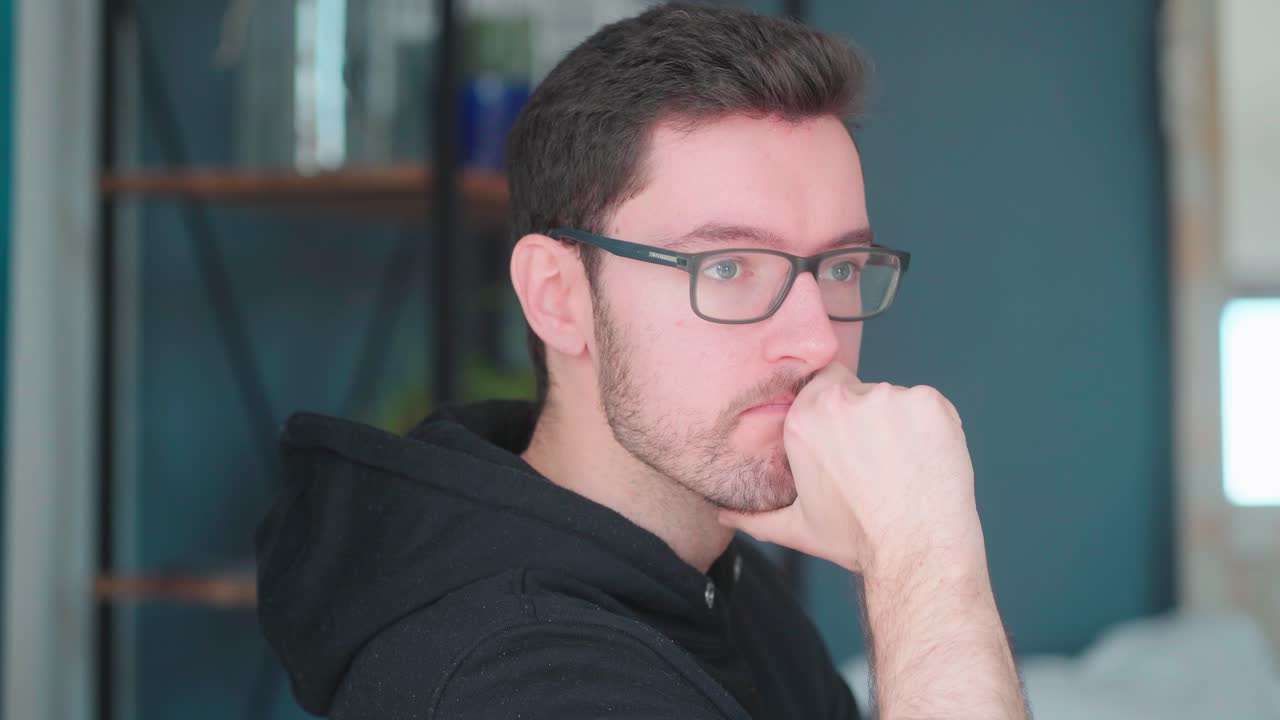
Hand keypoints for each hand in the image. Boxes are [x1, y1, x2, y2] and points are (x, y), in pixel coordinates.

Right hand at [719, 362, 983, 577]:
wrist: (917, 551)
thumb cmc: (860, 540)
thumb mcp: (799, 528)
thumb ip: (756, 516)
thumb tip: (723, 514)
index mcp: (803, 420)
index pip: (821, 386)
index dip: (836, 413)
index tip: (849, 440)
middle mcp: (841, 400)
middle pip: (857, 389)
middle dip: (865, 417)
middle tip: (878, 460)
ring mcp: (888, 397)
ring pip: (893, 398)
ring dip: (899, 423)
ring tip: (902, 466)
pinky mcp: (928, 402)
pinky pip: (927, 405)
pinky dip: (930, 427)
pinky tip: (925, 459)